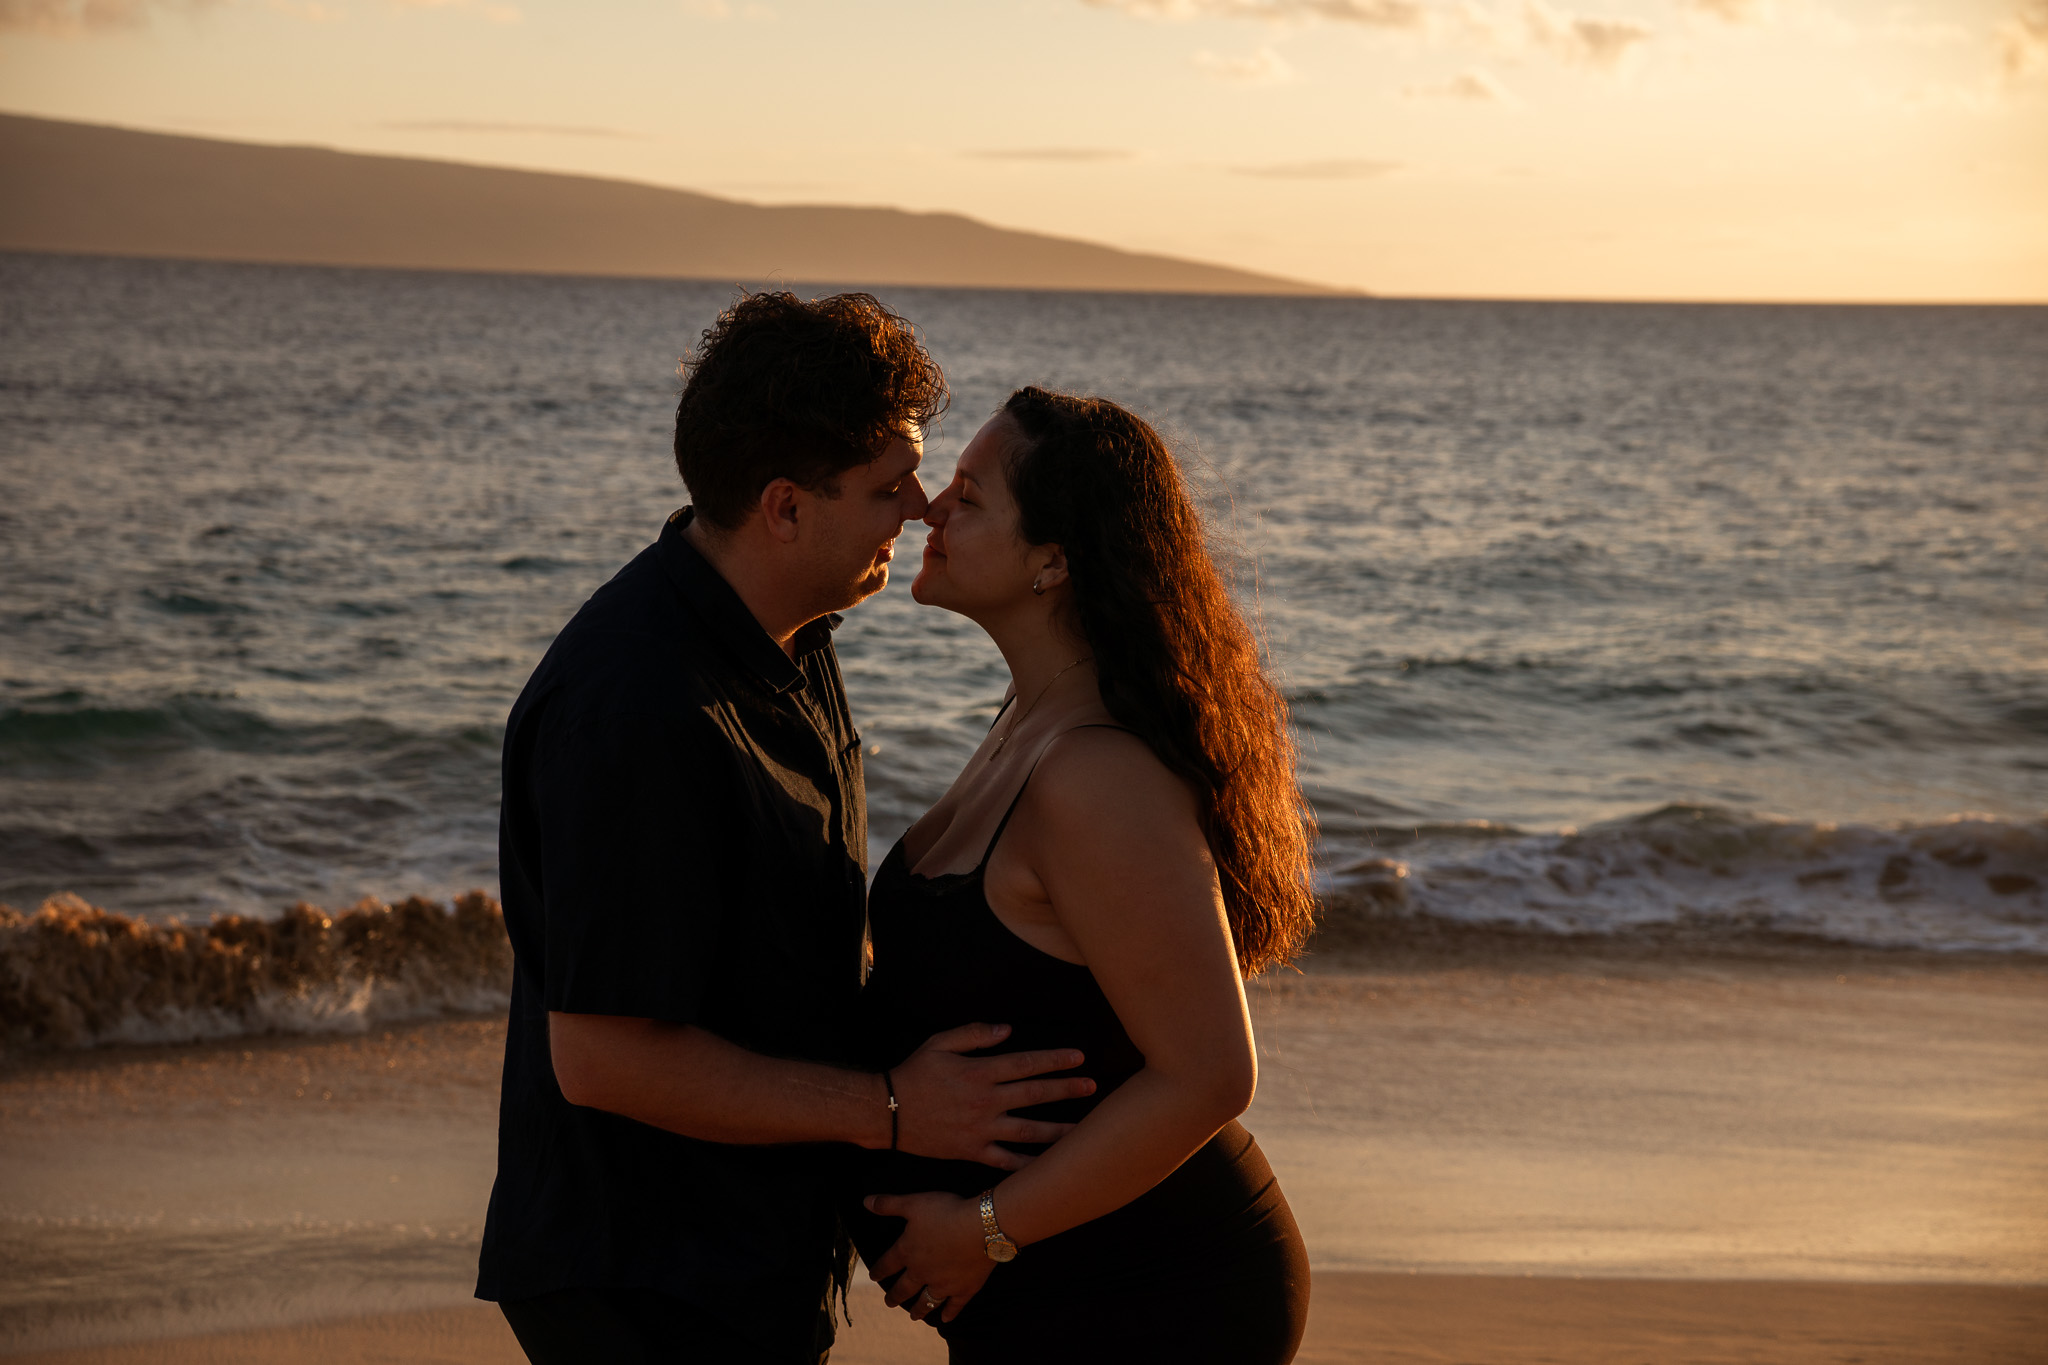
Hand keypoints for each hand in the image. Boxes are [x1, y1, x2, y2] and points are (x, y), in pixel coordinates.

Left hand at [865, 1191, 996, 1323]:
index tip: (873, 1277)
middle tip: (889, 1303)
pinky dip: (949, 1313)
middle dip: (895, 1296)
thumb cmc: (946, 1212)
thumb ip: (889, 1204)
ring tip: (913, 1316)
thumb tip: (865, 1201)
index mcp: (908, 1251)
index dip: (879, 1270)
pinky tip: (945, 1320)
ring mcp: (943, 1284)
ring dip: (919, 1310)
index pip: (887, 1264)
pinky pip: (954, 1306)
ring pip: (926, 1301)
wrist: (981, 1227)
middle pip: (904, 1288)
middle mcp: (922, 1272)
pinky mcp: (964, 1289)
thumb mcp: (914, 1203)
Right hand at [889, 1023, 1094, 1169]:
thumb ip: (975, 1034)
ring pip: (1027, 1130)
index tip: (1079, 1058)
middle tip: (1092, 1086)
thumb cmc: (914, 1073)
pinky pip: (1005, 1160)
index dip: (1054, 1060)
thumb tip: (1008, 1030)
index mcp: (979, 1072)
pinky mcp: (972, 1151)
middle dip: (1066, 1089)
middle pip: (1034, 1094)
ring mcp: (980, 1129)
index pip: (1026, 1063)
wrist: (887, 1111)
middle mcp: (985, 1101)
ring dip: (1057, 1128)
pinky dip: (1027, 1164)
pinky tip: (1049, 1165)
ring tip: (1083, 1129)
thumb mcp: (940, 1043)